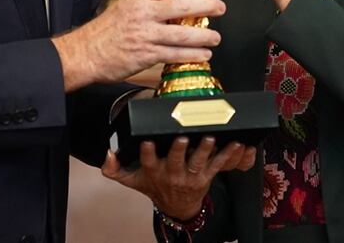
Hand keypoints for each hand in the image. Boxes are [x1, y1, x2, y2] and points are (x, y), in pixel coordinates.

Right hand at [52, 0, 223, 90]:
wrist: (85, 53)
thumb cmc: (106, 31)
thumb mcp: (126, 6)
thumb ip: (149, 3)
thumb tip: (177, 0)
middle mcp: (143, 14)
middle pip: (181, 5)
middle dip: (206, 5)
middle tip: (220, 7)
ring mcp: (145, 35)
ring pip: (182, 33)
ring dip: (204, 35)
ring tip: (216, 37)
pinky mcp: (146, 55)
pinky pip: (175, 54)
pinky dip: (193, 55)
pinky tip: (203, 54)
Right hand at [101, 136, 256, 219]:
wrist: (175, 207)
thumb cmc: (153, 186)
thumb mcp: (131, 180)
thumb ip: (114, 168)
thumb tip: (108, 153)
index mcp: (153, 171)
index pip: (148, 161)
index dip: (147, 152)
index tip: (147, 142)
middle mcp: (171, 174)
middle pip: (175, 161)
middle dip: (178, 149)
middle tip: (181, 137)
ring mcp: (190, 177)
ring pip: (197, 162)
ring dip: (204, 150)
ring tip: (209, 138)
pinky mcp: (205, 177)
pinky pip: (217, 165)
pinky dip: (227, 154)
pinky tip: (235, 143)